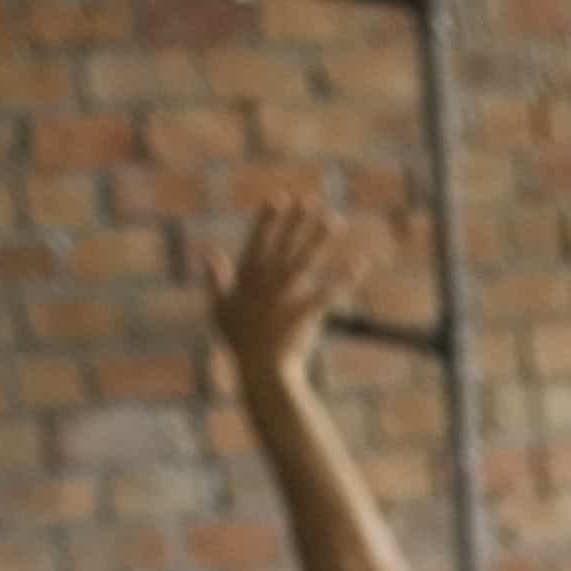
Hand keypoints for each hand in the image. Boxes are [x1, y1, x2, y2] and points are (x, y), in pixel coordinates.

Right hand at [208, 196, 352, 387]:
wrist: (261, 372)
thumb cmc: (240, 344)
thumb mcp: (220, 309)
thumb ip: (215, 280)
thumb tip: (210, 253)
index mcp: (246, 278)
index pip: (258, 240)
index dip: (269, 218)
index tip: (280, 198)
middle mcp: (265, 282)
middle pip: (284, 244)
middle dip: (297, 220)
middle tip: (312, 200)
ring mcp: (284, 296)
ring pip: (304, 260)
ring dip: (319, 238)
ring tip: (335, 220)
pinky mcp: (303, 312)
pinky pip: (328, 291)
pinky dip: (345, 278)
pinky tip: (360, 264)